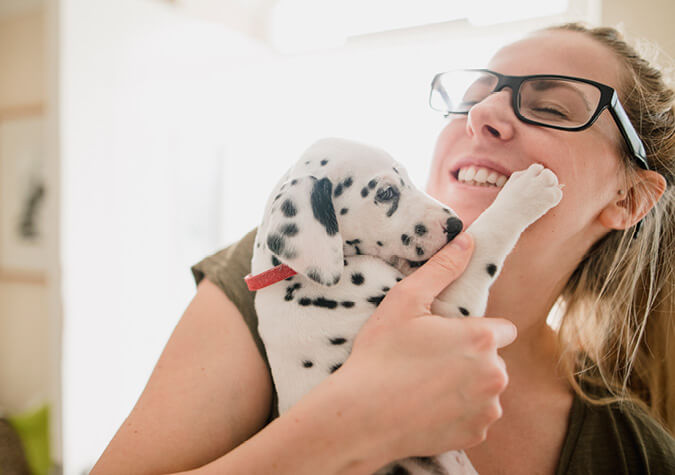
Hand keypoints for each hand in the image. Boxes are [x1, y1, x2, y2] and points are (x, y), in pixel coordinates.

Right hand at [337, 232, 516, 459]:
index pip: (502, 330)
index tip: (448, 337)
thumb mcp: (404, 300)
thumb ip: (442, 268)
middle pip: (493, 360)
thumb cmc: (380, 355)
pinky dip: (458, 414)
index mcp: (481, 339)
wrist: (361, 417)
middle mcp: (495, 375)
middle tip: (430, 361)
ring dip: (467, 387)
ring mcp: (487, 409)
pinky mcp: (476, 435)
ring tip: (426, 386)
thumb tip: (469, 240)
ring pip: (486, 390)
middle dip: (471, 359)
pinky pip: (476, 418)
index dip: (475, 331)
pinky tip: (428, 409)